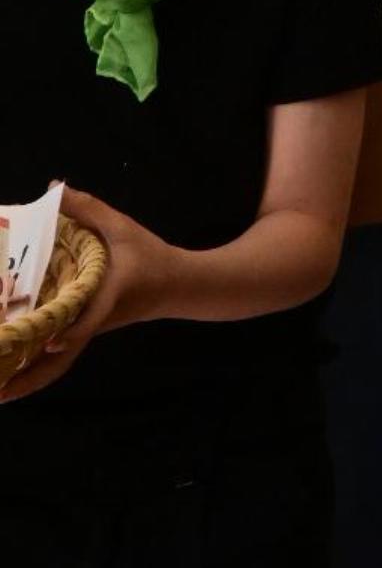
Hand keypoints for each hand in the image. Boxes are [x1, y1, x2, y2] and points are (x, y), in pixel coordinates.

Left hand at [0, 189, 168, 403]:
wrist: (180, 286)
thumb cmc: (152, 258)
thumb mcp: (123, 227)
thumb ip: (89, 208)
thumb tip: (53, 187)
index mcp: (106, 299)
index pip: (88, 321)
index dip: (70, 333)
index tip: (49, 343)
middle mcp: (93, 322)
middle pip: (61, 360)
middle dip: (29, 379)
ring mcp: (90, 331)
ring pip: (58, 362)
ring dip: (29, 377)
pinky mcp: (88, 331)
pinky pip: (60, 352)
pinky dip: (37, 364)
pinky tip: (15, 364)